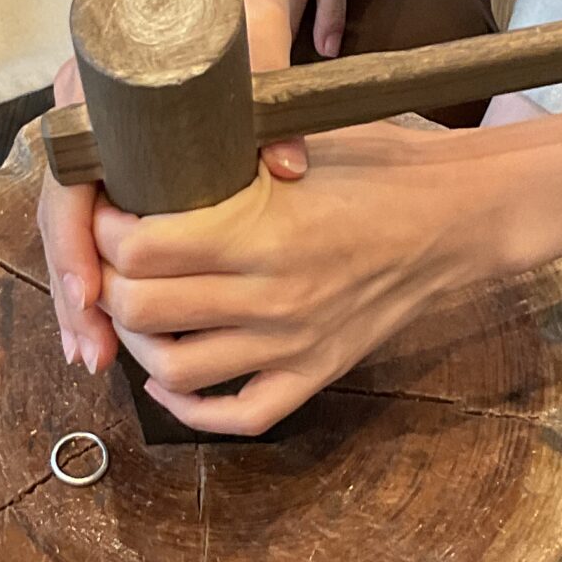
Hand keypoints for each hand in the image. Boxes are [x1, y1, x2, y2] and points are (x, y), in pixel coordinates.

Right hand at [45, 0, 337, 375]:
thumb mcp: (253, 21)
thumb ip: (270, 88)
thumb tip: (287, 170)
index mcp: (96, 83)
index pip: (66, 184)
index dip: (77, 252)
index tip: (96, 303)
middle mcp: (84, 107)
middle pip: (63, 216)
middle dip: (77, 292)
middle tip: (95, 358)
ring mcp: (100, 122)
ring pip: (79, 218)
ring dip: (90, 285)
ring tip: (103, 351)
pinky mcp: (125, 132)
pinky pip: (105, 204)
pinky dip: (110, 255)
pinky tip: (123, 303)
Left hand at [92, 120, 471, 434]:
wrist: (456, 217)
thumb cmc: (379, 167)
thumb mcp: (301, 145)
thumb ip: (228, 161)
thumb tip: (148, 160)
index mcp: (263, 229)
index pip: (142, 248)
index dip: (105, 230)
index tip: (106, 211)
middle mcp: (272, 296)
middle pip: (143, 309)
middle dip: (108, 284)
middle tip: (108, 260)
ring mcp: (293, 344)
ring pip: (174, 370)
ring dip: (136, 344)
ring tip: (134, 310)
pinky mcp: (314, 375)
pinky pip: (236, 416)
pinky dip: (188, 407)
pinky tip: (167, 380)